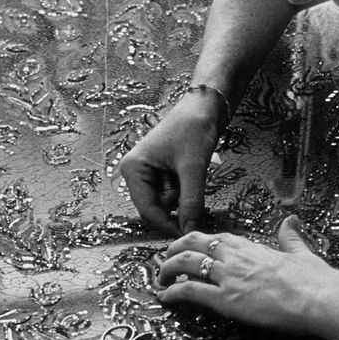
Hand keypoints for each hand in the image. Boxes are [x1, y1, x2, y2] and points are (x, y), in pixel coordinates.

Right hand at [118, 93, 223, 234]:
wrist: (205, 106)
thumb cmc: (193, 127)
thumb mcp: (193, 167)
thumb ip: (191, 201)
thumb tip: (190, 228)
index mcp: (133, 169)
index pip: (147, 210)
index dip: (168, 224)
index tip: (188, 233)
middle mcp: (135, 172)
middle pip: (155, 208)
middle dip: (177, 205)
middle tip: (193, 188)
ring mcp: (148, 173)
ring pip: (167, 203)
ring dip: (183, 196)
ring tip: (192, 171)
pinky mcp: (161, 173)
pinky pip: (174, 194)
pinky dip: (185, 190)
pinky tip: (191, 172)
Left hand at [157, 218, 338, 338]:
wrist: (320, 298)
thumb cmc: (315, 280)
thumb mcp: (302, 252)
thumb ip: (291, 237)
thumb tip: (291, 221)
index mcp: (251, 246)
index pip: (216, 238)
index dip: (198, 242)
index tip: (189, 248)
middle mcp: (235, 257)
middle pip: (193, 244)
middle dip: (174, 250)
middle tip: (165, 260)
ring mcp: (228, 277)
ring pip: (186, 263)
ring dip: (167, 270)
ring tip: (159, 279)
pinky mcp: (226, 300)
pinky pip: (190, 292)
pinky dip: (173, 293)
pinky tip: (164, 297)